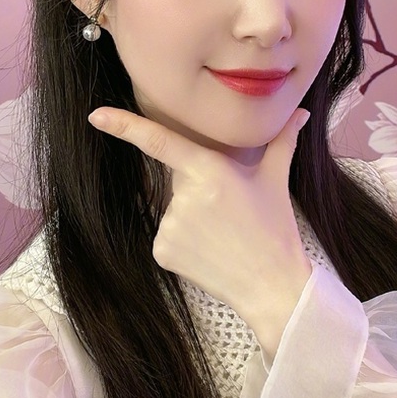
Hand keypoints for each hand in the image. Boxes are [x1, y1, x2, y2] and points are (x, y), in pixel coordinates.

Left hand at [88, 106, 312, 350]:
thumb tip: (300, 112)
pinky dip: (184, 242)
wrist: (272, 284)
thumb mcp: (276, 179)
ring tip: (224, 235)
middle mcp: (184, 196)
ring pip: (172, 209)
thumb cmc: (275, 227)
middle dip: (199, 188)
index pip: (159, 141)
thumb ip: (282, 140)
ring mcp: (169, 226)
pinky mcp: (162, 252)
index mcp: (209, 170)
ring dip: (192, 217)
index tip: (96, 115)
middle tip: (231, 212)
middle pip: (178, 179)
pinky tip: (209, 252)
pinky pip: (166, 236)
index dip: (124, 125)